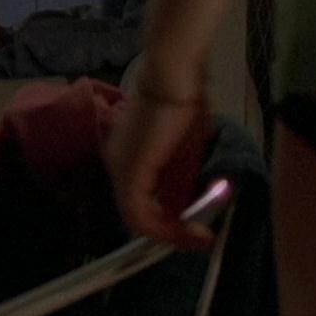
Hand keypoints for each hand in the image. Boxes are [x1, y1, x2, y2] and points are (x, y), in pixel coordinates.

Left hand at [104, 70, 213, 250]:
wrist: (174, 77)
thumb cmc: (184, 101)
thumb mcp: (186, 145)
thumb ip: (180, 174)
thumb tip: (187, 201)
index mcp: (128, 155)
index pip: (140, 198)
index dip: (165, 220)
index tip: (194, 229)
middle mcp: (117, 164)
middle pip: (138, 212)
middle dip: (171, 231)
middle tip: (198, 238)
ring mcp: (120, 169)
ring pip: (137, 219)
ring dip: (169, 234)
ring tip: (197, 238)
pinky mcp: (130, 174)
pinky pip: (141, 216)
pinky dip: (164, 230)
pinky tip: (188, 233)